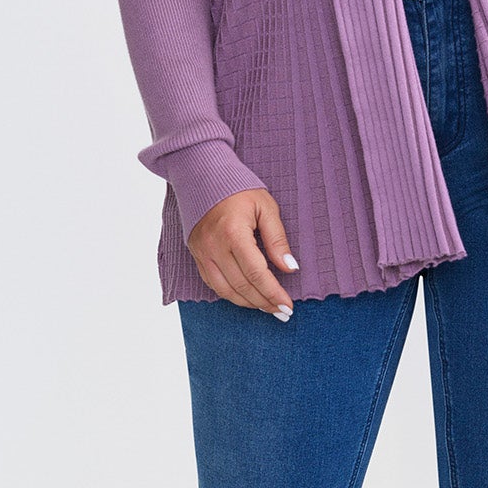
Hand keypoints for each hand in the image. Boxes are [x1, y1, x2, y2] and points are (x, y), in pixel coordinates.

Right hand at [186, 188, 299, 316]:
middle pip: (241, 286)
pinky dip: (231, 295)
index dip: (273, 293)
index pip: (256, 273)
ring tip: (267, 308)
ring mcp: (202, 252)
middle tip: (282, 312)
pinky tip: (246, 298)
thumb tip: (290, 268)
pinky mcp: (197, 255)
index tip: (287, 305)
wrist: (203, 175)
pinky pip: (213, 283)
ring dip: (248, 303)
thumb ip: (277, 239)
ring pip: (225, 290)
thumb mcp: (266, 207)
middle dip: (264, 302)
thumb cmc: (238, 188)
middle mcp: (214, 246)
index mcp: (233, 232)